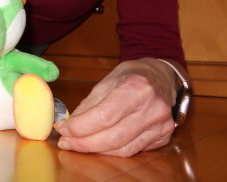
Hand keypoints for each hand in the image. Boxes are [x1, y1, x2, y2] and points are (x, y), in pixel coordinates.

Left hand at [53, 58, 179, 156]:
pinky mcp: (163, 137)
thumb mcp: (107, 80)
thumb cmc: (132, 75)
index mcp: (136, 88)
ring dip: (95, 150)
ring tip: (76, 145)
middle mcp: (152, 108)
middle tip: (65, 142)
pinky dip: (111, 151)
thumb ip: (90, 103)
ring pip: (123, 149)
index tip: (63, 129)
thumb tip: (70, 124)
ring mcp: (161, 125)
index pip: (104, 116)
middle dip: (84, 143)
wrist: (162, 76)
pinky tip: (97, 145)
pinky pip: (132, 150)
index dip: (80, 127)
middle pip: (113, 137)